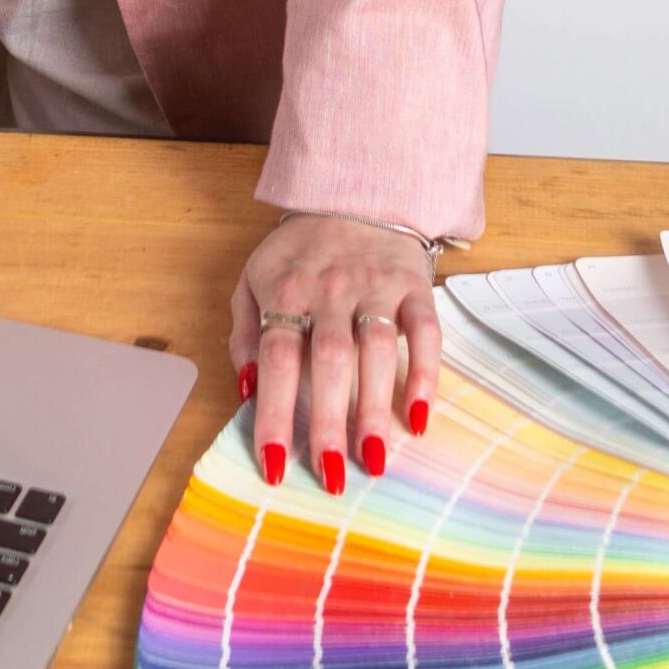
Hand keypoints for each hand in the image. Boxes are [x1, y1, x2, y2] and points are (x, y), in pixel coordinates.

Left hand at [229, 212, 440, 493]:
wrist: (356, 192)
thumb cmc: (300, 252)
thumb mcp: (254, 279)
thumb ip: (245, 334)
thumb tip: (245, 390)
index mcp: (286, 289)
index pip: (276, 357)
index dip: (273, 411)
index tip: (274, 464)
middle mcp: (331, 289)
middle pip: (328, 360)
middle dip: (327, 421)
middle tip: (331, 476)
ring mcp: (375, 286)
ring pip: (375, 351)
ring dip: (374, 408)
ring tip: (373, 460)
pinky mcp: (413, 286)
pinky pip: (423, 332)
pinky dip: (423, 374)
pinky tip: (418, 416)